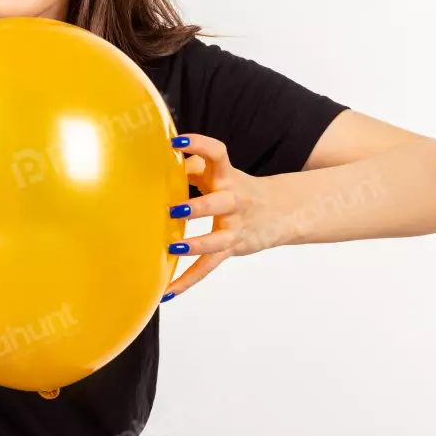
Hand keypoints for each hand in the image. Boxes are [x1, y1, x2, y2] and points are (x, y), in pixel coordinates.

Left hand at [160, 134, 294, 300]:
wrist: (279, 211)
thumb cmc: (234, 187)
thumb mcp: (217, 173)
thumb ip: (189, 168)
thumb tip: (157, 164)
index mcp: (227, 175)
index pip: (217, 153)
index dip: (199, 145)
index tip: (175, 142)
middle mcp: (234, 199)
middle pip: (221, 202)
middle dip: (199, 206)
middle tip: (173, 209)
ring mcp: (235, 226)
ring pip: (218, 239)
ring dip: (196, 244)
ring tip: (172, 248)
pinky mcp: (232, 247)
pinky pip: (209, 266)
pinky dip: (188, 280)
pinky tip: (168, 292)